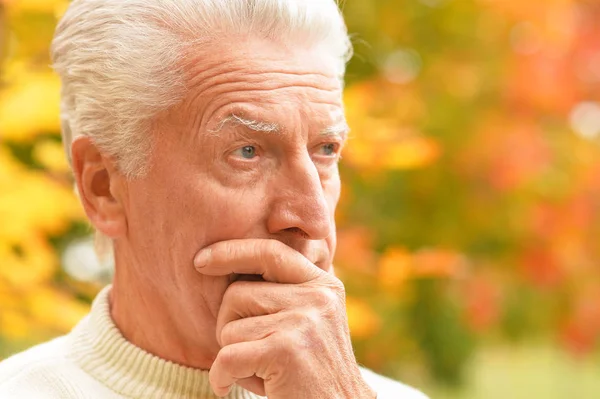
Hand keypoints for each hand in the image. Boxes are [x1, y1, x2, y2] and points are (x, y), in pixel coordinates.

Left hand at [194, 239, 375, 398]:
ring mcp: (303, 321)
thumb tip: (230, 266)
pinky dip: (221, 377)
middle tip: (250, 354)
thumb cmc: (312, 372)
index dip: (232, 251)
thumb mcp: (309, 322)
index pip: (271, 253)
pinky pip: (227, 356)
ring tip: (262, 372)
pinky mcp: (286, 350)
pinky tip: (231, 387)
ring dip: (234, 356)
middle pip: (237, 294)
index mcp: (323, 284)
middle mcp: (317, 297)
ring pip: (230, 328)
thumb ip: (284, 293)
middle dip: (229, 327)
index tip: (201, 260)